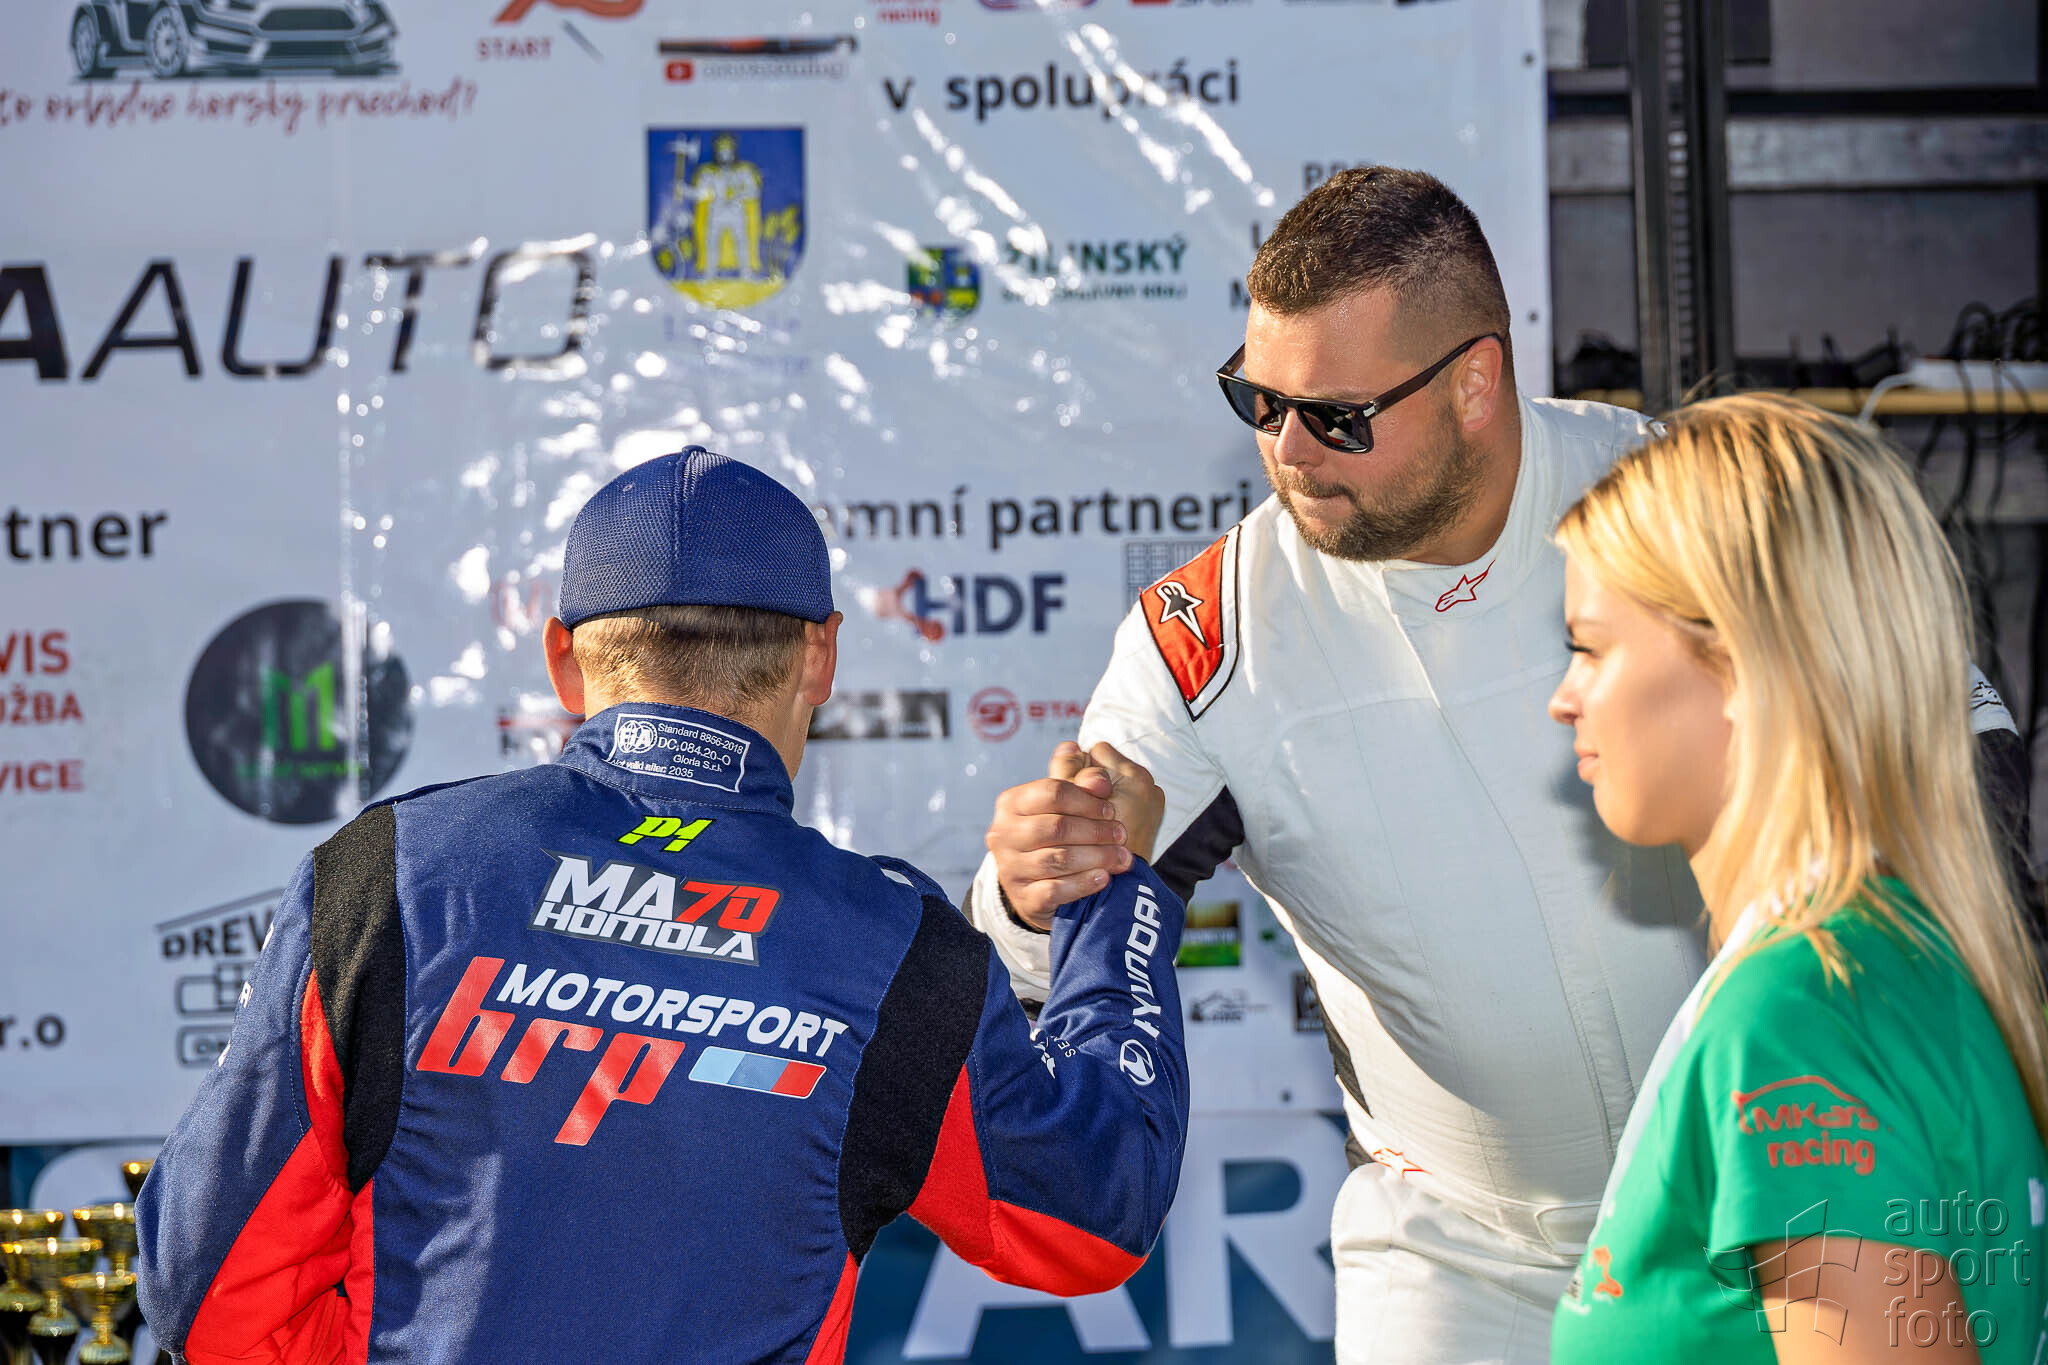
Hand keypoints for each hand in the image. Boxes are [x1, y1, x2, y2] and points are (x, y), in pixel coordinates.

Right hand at [989, 741, 1159, 928]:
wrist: (1042, 885)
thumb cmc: (1060, 834)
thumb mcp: (1070, 804)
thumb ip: (1086, 784)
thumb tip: (1100, 778)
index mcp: (1012, 802)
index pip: (1052, 792)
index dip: (1087, 800)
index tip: (1112, 809)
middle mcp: (1004, 834)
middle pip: (1056, 827)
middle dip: (1095, 830)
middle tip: (1122, 835)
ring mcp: (1010, 868)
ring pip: (1057, 859)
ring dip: (1096, 857)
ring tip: (1122, 857)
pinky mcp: (1024, 898)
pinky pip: (1055, 891)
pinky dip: (1083, 884)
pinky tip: (1103, 877)